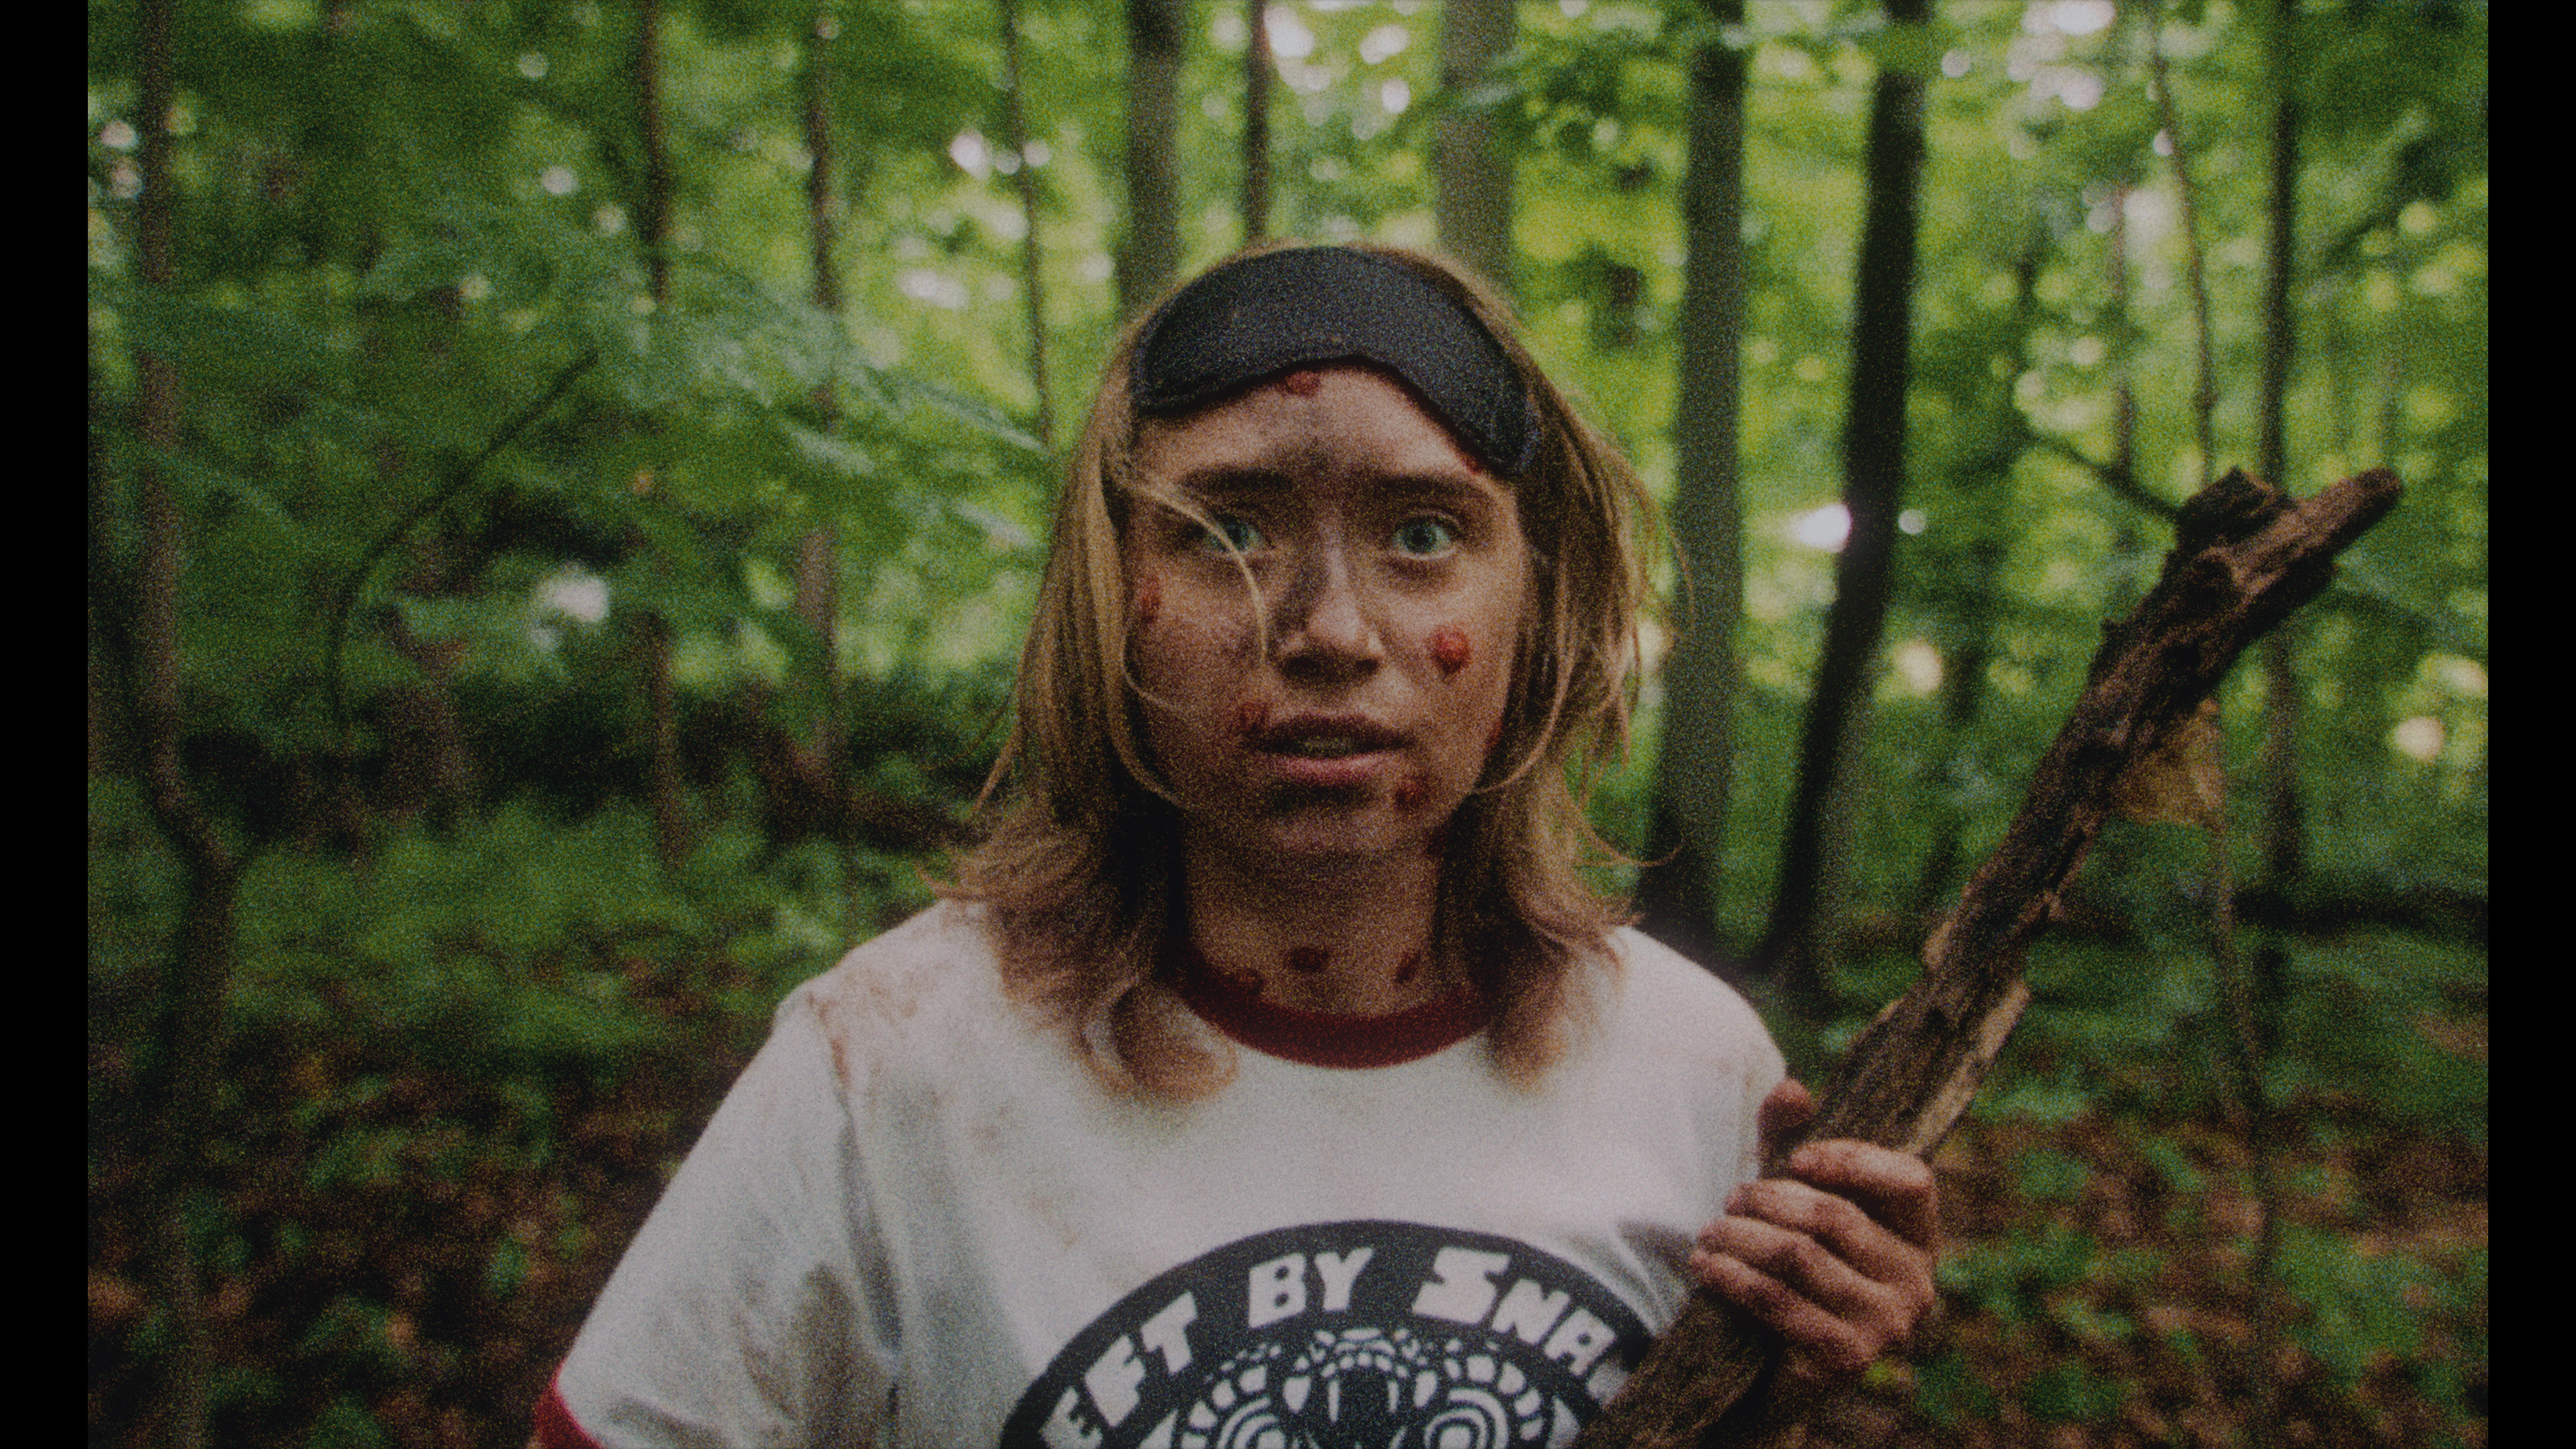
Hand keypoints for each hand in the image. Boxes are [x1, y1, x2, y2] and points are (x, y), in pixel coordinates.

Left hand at [1688, 1078, 1940, 1384]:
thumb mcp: (1791, 1197)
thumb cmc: (1794, 1267)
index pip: (1912, 1180)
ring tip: (1709, 1232)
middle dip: (1768, 1200)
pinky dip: (1733, 1277)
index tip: (1795, 1158)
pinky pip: (1779, 1301)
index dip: (1854, 1159)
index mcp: (1917, 1236)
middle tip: (1729, 1201)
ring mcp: (1887, 1325)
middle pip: (1836, 1216)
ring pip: (1799, 1256)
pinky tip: (1705, 1266)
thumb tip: (1792, 1089)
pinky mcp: (1847, 1359)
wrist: (1775, 1366)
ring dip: (1740, 1237)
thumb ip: (1791, 1140)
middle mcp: (1916, 1282)